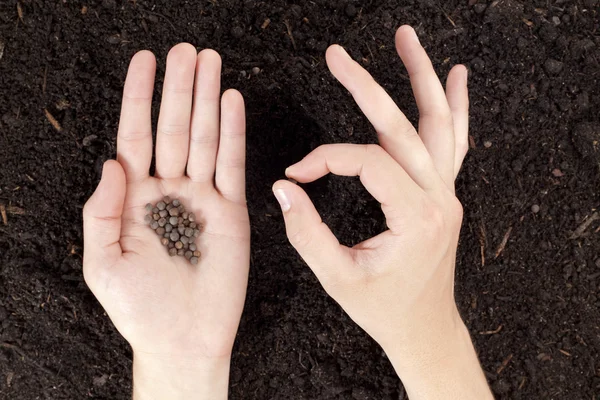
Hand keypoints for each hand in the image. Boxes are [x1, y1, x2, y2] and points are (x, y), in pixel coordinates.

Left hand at [83, 44, 248, 398]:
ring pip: (205, 139)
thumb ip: (100, 210)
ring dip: (207, 100)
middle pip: (174, 128)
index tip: (144, 60)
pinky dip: (233, 133)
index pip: (135, 135)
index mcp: (134, 198)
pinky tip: (230, 102)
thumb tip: (112, 162)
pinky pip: (233, 165)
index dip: (139, 97)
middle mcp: (169, 191)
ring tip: (209, 62)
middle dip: (179, 89)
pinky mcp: (232, 211)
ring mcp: (202, 198)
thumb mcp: (102, 262)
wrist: (183, 338)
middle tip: (186, 50)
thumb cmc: (139, 308)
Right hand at [273, 26, 491, 398]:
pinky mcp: (445, 193)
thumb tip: (284, 188)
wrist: (424, 327)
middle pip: (402, 127)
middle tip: (338, 56)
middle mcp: (439, 198)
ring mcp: (447, 193)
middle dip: (366, 87)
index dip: (326, 159)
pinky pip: (455, 141)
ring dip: (422, 78)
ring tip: (405, 38)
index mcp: (416, 217)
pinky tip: (457, 77)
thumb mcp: (338, 277)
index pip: (366, 162)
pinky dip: (455, 106)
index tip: (297, 174)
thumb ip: (307, 231)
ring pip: (438, 123)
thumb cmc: (383, 308)